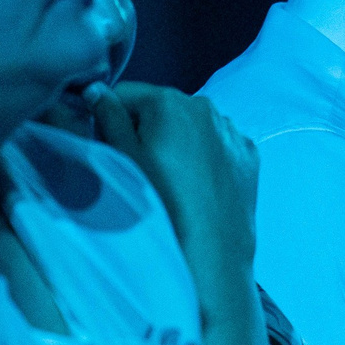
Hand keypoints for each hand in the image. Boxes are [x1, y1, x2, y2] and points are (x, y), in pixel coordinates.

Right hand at [91, 84, 261, 336]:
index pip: (125, 94)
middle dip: (145, 130)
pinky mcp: (249, 156)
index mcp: (170, 101)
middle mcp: (207, 107)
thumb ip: (106, 118)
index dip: (108, 118)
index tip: (106, 146)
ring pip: (191, 127)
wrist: (211, 254)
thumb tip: (96, 89)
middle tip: (138, 169)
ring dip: (177, 142)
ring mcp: (232, 131)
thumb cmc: (157, 204)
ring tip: (169, 182)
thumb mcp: (121, 160)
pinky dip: (205, 157)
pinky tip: (196, 186)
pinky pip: (218, 146)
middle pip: (161, 109)